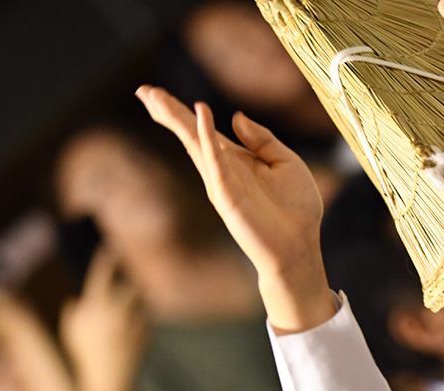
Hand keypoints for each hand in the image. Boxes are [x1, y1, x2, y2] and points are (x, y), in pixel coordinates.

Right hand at [59, 249, 146, 390]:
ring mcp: (132, 321)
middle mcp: (115, 311)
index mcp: (93, 308)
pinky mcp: (146, 331)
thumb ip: (74, 312)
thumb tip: (78, 300)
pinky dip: (139, 325)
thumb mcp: (72, 332)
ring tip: (122, 326)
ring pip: (139, 303)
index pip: (100, 276)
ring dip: (134, 308)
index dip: (105, 260)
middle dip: (130, 288)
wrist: (108, 380)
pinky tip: (130, 340)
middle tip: (129, 291)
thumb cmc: (86, 356)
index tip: (110, 247)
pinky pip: (145, 320)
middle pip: (129, 287)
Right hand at [135, 86, 333, 332]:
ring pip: (195, 144)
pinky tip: (201, 115)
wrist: (300, 247)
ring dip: (178, 120)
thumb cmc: (297, 210)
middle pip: (190, 134)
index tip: (155, 93)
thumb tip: (235, 117)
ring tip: (155, 97)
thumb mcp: (286, 163)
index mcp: (236, 161)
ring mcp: (222, 183)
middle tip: (143, 90)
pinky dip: (207, 137)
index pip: (203, 131)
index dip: (182, 112)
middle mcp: (223, 170)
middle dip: (168, 112)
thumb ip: (262, 139)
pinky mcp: (228, 195)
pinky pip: (215, 161)